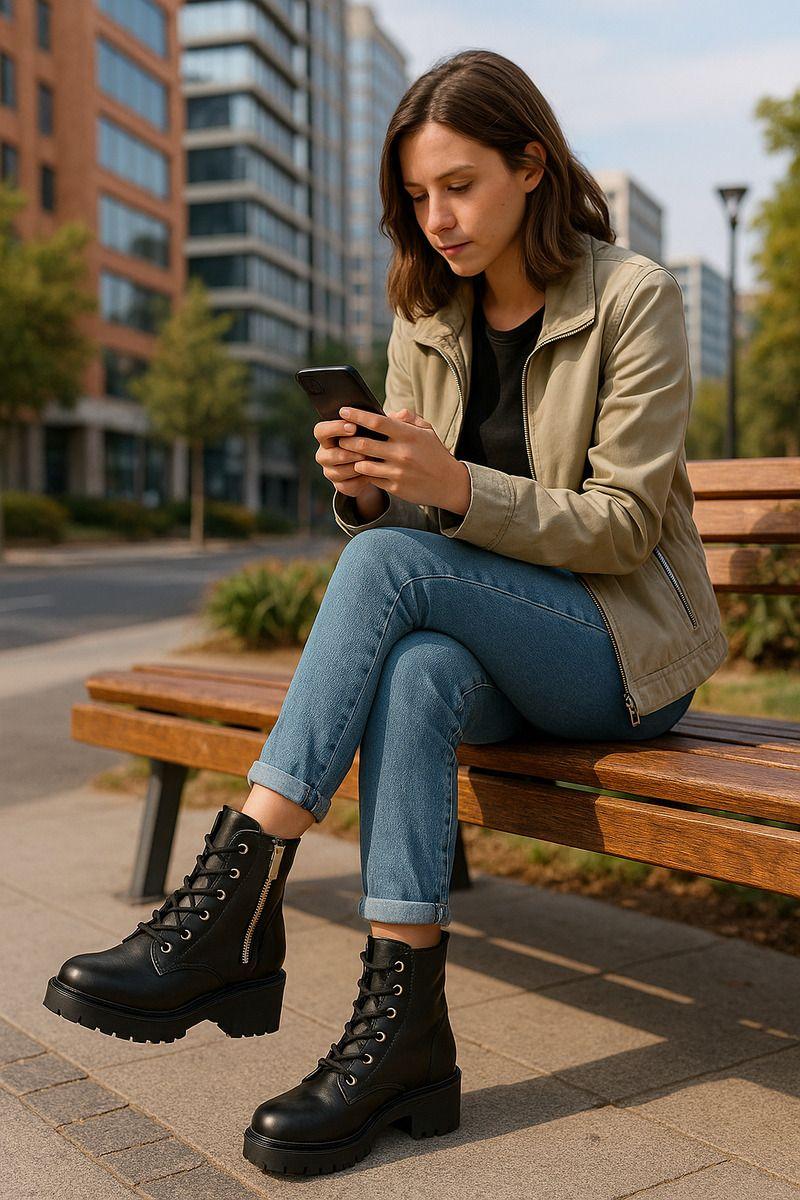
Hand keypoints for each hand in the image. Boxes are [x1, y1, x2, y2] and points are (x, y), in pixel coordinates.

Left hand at [336, 406, 469, 512]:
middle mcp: (402, 453)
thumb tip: (389, 413)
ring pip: (363, 464)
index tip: (343, 410)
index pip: (377, 422)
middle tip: (340, 436)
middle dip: (347, 439)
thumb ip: (408, 418)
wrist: (450, 484)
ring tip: (349, 453)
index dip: (357, 415)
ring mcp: (398, 472)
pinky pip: (372, 479)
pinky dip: (364, 473)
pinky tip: (362, 468)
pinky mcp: (395, 488)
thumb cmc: (435, 454)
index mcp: (408, 435)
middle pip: (363, 444)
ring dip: (353, 458)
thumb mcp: (427, 431)